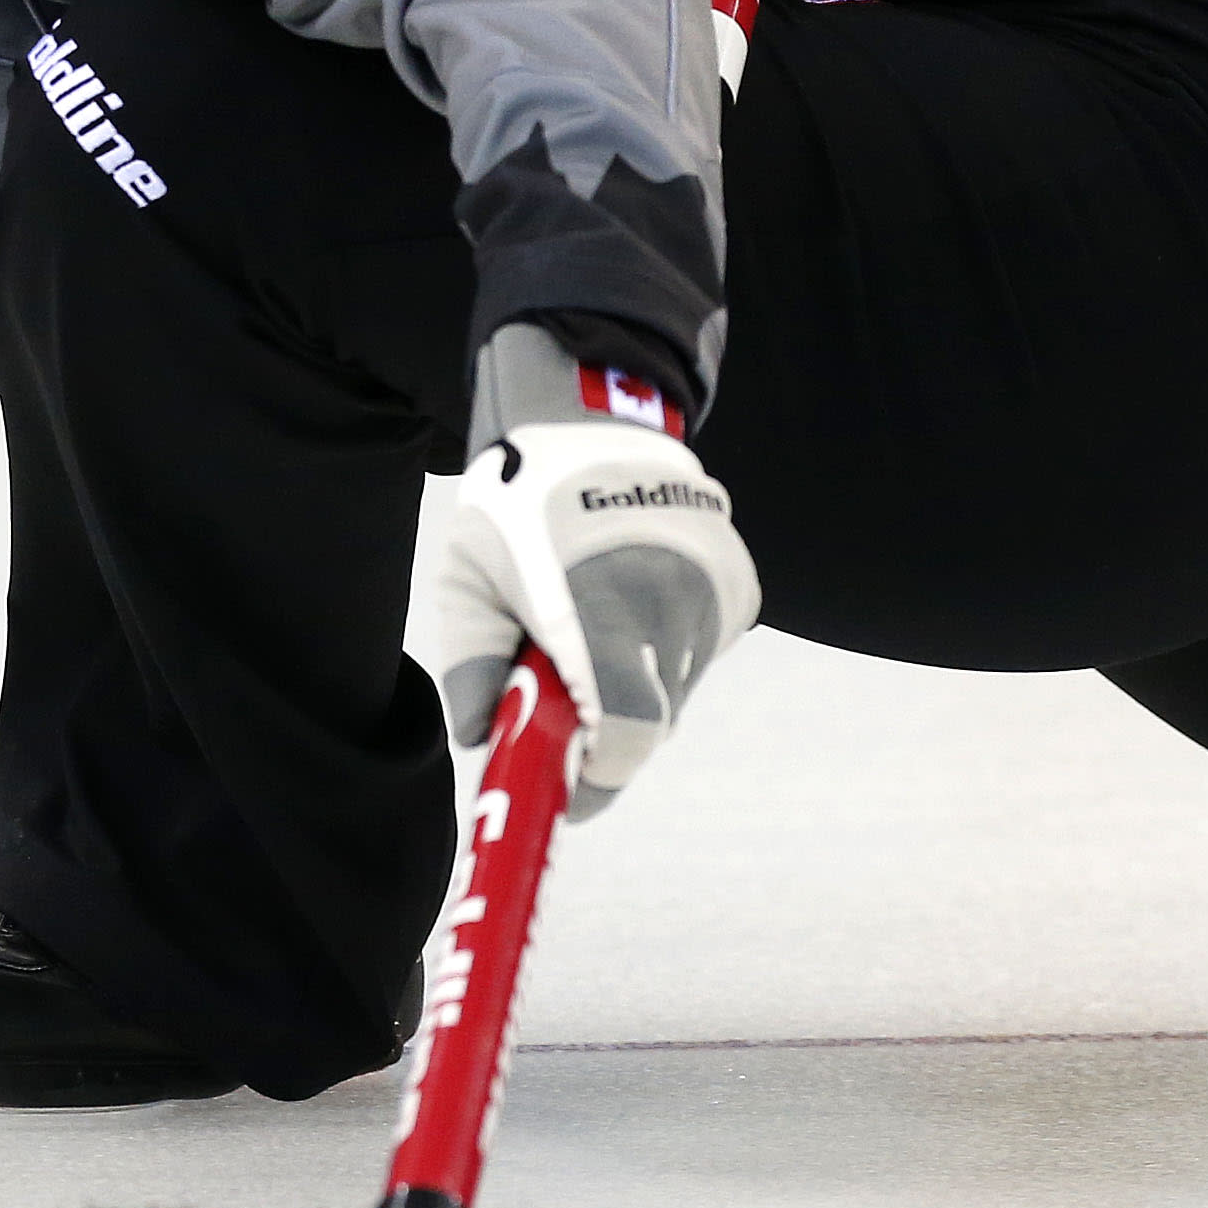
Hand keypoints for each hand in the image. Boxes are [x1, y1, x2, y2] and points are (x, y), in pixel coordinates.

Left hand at [404, 328, 756, 818]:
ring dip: (636, 684)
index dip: (598, 779)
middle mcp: (671, 606)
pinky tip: (630, 597)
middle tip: (564, 701)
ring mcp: (714, 595)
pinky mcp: (739, 585)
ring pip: (677, 687)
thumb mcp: (468, 577)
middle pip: (650, 722)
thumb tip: (483, 741)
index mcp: (600, 609)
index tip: (570, 790)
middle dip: (606, 731)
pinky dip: (667, 647)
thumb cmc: (516, 501)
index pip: (625, 735)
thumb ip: (472, 665)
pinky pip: (702, 650)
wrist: (593, 418)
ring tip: (591, 621)